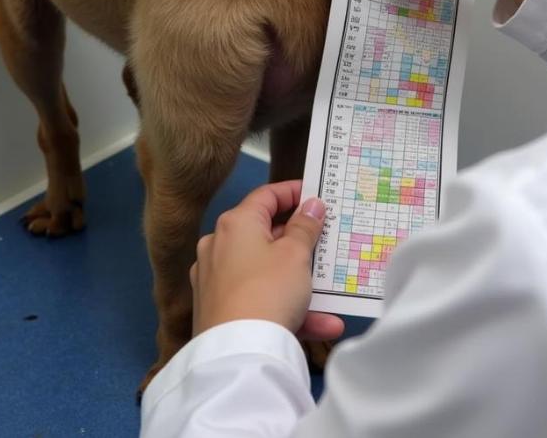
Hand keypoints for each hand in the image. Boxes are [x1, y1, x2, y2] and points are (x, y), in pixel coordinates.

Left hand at [190, 180, 344, 342]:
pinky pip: (258, 300)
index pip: (266, 196)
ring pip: (266, 273)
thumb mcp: (296, 255)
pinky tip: (323, 323)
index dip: (293, 192)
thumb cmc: (268, 290)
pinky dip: (287, 307)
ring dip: (300, 282)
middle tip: (325, 242)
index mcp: (235, 224)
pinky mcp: (218, 310)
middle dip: (299, 242)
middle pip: (265, 235)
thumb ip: (305, 227)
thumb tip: (311, 205)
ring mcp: (215, 280)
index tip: (316, 196)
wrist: (238, 355)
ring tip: (331, 291)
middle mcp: (219, 246)